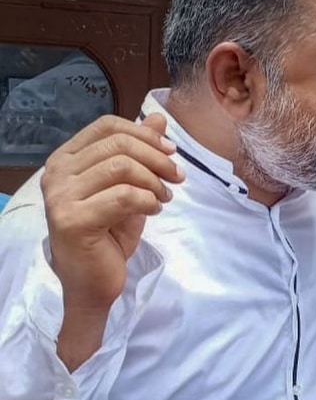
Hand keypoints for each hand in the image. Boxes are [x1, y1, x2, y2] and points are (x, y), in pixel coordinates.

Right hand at [43, 114, 183, 312]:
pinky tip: (154, 210)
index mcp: (66, 159)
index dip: (144, 133)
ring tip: (164, 197)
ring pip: (122, 167)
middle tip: (176, 177)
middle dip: (157, 158)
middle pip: (118, 145)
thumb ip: (140, 151)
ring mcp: (59, 197)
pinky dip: (148, 200)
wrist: (93, 281)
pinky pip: (123, 196)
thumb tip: (158, 117)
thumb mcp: (130, 185)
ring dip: (154, 181)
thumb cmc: (109, 232)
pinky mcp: (71, 220)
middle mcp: (56, 174)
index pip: (107, 127)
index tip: (171, 151)